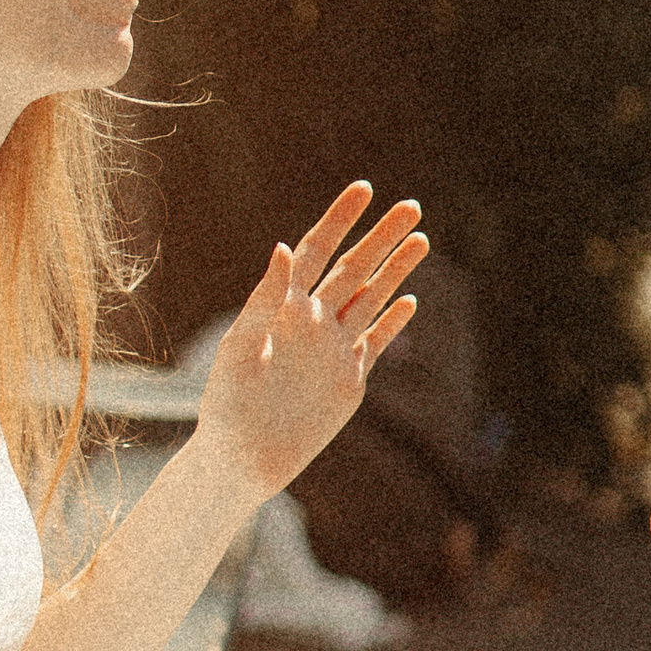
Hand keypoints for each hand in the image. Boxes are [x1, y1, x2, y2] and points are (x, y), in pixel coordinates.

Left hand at [195, 184, 425, 494]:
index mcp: (283, 307)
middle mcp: (312, 322)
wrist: (241, 460)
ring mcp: (333, 350)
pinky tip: (410, 301)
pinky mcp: (348, 381)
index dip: (340, 219)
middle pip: (354, 269)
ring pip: (372, 299)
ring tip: (422, 239)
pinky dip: (393, 323)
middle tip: (411, 205)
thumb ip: (265, 297)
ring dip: (396, 271)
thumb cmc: (228, 403)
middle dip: (382, 237)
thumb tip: (285, 246)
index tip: (364, 189)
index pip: (317, 251)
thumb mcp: (242, 345)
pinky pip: (375, 343)